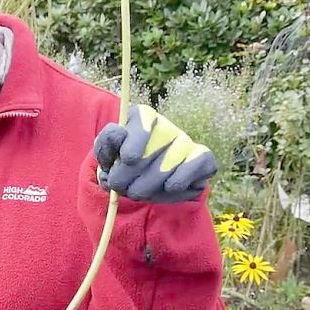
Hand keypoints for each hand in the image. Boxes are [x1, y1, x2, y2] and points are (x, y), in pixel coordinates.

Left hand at [93, 105, 216, 202]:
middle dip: (131, 175)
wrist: (146, 185)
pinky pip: (192, 169)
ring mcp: (185, 141)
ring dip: (148, 185)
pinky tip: (167, 188)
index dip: (136, 139)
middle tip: (121, 187)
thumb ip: (106, 144)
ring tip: (138, 192)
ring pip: (167, 165)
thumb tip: (118, 134)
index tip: (129, 158)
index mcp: (141, 117)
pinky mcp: (203, 158)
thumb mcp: (108, 156)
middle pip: (151, 149)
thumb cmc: (122, 166)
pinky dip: (177, 182)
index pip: (142, 119)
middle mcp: (165, 126)